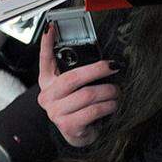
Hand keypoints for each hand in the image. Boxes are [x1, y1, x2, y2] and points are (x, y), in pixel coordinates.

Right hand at [37, 24, 118, 146]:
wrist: (78, 134)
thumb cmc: (79, 107)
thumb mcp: (74, 90)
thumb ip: (78, 75)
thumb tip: (101, 60)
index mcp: (48, 83)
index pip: (45, 60)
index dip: (46, 44)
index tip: (51, 27)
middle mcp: (48, 96)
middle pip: (72, 78)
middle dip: (96, 70)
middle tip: (113, 66)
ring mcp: (56, 112)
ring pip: (87, 95)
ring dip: (108, 92)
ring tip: (117, 92)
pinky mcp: (68, 125)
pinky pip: (93, 111)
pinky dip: (108, 106)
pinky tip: (113, 105)